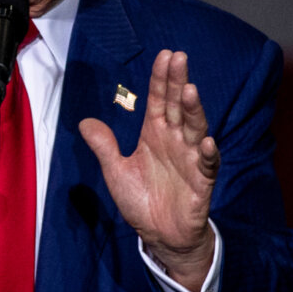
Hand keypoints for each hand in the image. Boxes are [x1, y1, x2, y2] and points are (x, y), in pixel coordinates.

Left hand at [80, 49, 219, 291]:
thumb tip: (85, 121)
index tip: (164, 56)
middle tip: (180, 58)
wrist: (160, 236)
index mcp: (155, 134)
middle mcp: (175, 140)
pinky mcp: (202, 180)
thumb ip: (105, 147)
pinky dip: (207, 153)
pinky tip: (205, 142)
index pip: (159, 100)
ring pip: (194, 128)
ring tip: (190, 92)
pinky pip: (207, 164)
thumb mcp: (116, 172)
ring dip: (193, 110)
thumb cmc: (142, 201)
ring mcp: (190, 158)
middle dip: (179, 82)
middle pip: (178, 106)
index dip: (161, 79)